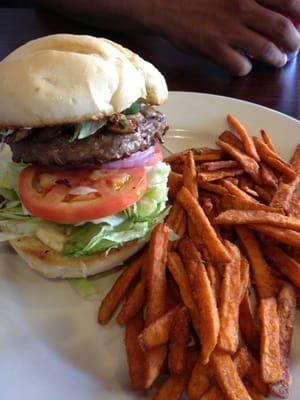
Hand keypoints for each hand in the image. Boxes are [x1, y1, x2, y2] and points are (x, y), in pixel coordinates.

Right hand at [149, 0, 299, 75]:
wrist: (165, 6)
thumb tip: (270, 9)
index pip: (289, 1)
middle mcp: (242, 7)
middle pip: (283, 28)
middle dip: (295, 42)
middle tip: (294, 47)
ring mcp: (228, 31)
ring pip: (266, 50)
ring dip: (277, 59)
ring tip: (278, 61)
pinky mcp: (214, 50)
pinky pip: (241, 66)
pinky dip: (247, 69)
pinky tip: (244, 66)